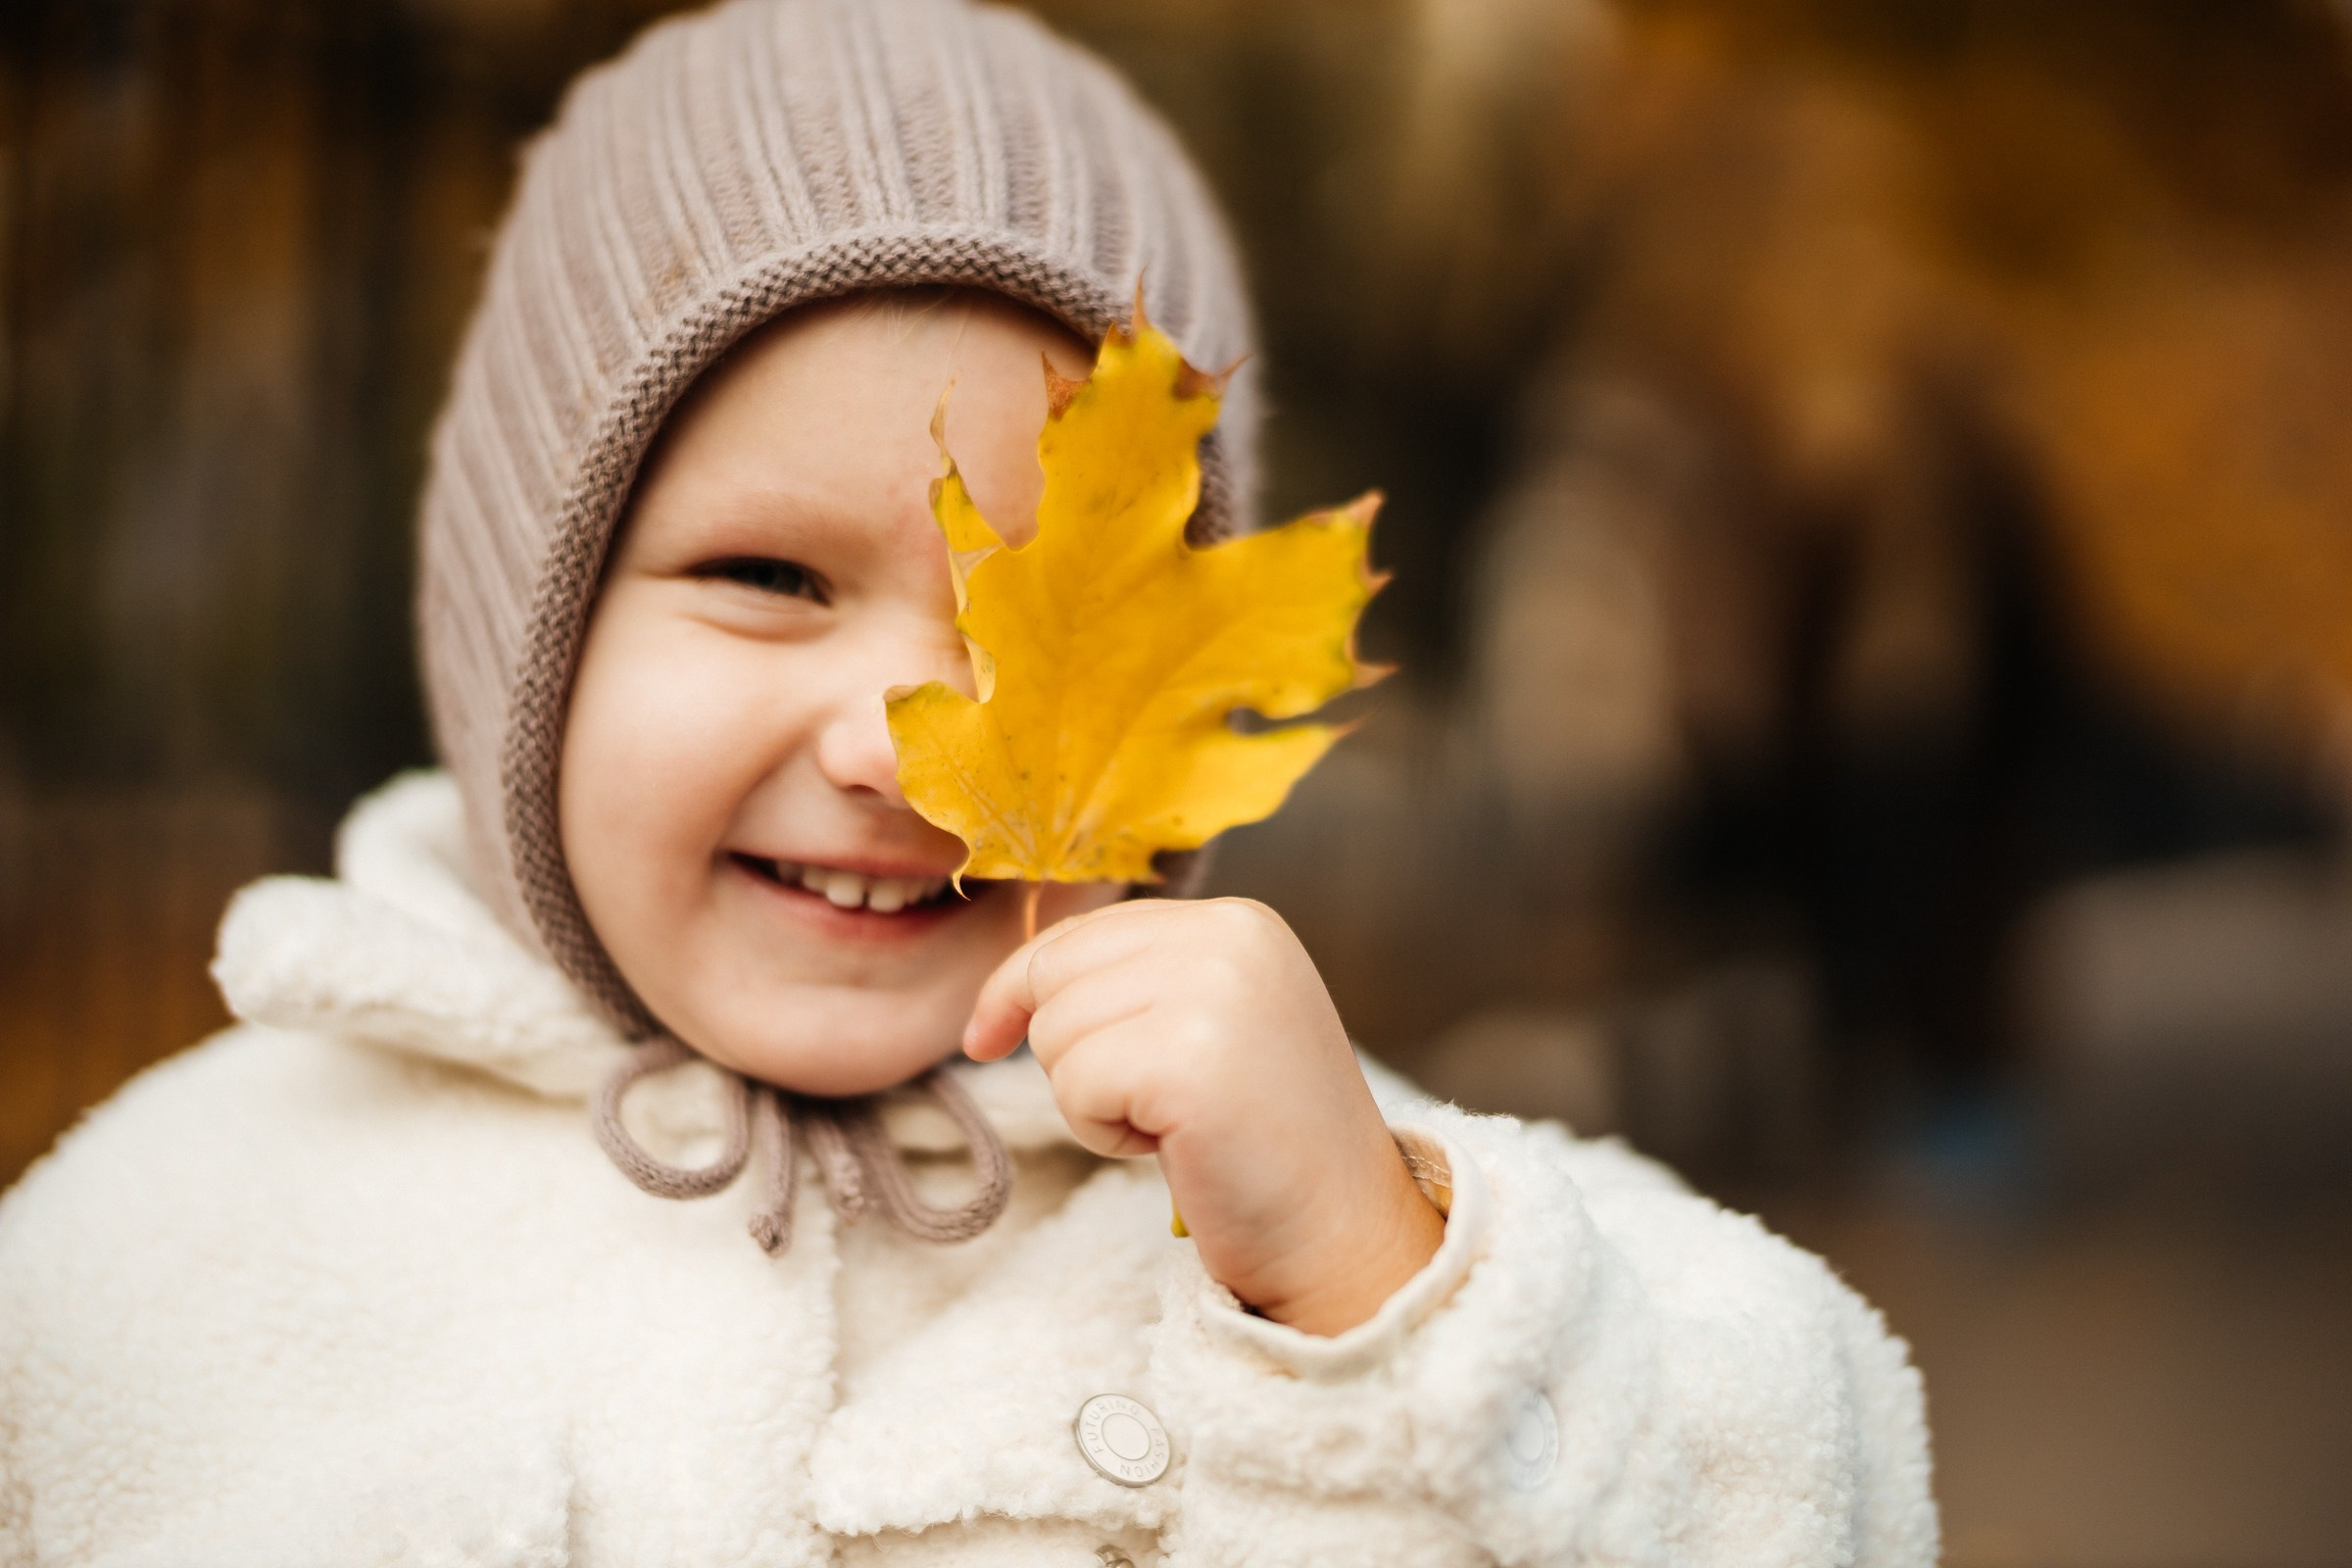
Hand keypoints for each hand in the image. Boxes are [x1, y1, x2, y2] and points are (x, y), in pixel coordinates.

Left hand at [964, 897, 1444, 1334]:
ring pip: (1055, 1031)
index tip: (987, 1037)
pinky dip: (1102, 1131)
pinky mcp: (1187, 1058)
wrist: (1344, 1234)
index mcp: (1239, 920)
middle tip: (1150, 1105)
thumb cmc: (1266, 1144)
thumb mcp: (1214, 1021)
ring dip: (1092, 1097)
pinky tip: (1173, 1145)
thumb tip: (1014, 986)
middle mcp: (1230, 936)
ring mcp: (1213, 991)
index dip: (1022, 987)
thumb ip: (1141, 981)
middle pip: (1055, 972)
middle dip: (1071, 1050)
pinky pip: (1074, 1085)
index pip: (1083, 930)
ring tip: (1174, 1124)